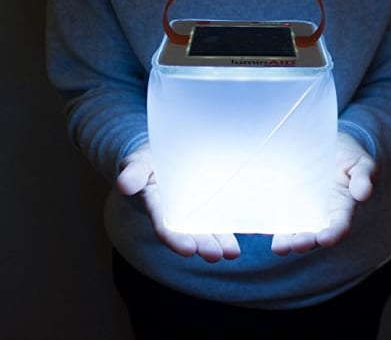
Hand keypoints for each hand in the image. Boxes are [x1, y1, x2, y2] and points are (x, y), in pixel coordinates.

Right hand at [117, 146, 240, 262]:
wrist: (165, 150)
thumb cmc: (148, 157)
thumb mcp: (138, 160)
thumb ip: (133, 171)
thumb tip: (124, 185)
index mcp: (155, 203)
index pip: (164, 224)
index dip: (174, 237)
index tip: (187, 249)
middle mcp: (175, 212)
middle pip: (188, 232)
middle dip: (201, 244)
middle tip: (214, 256)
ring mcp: (192, 209)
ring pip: (206, 229)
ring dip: (219, 242)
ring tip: (232, 253)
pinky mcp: (210, 203)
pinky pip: (222, 217)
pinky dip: (234, 226)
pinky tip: (251, 233)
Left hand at [271, 132, 377, 254]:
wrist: (325, 145)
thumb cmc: (348, 156)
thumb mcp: (360, 163)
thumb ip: (363, 177)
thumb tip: (365, 193)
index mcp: (342, 209)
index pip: (339, 226)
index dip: (333, 234)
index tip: (326, 238)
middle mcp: (320, 216)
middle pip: (313, 235)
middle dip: (306, 242)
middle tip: (298, 244)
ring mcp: (300, 212)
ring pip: (292, 232)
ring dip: (286, 241)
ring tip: (280, 246)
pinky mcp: (282, 204)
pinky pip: (273, 218)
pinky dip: (266, 225)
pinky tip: (256, 229)